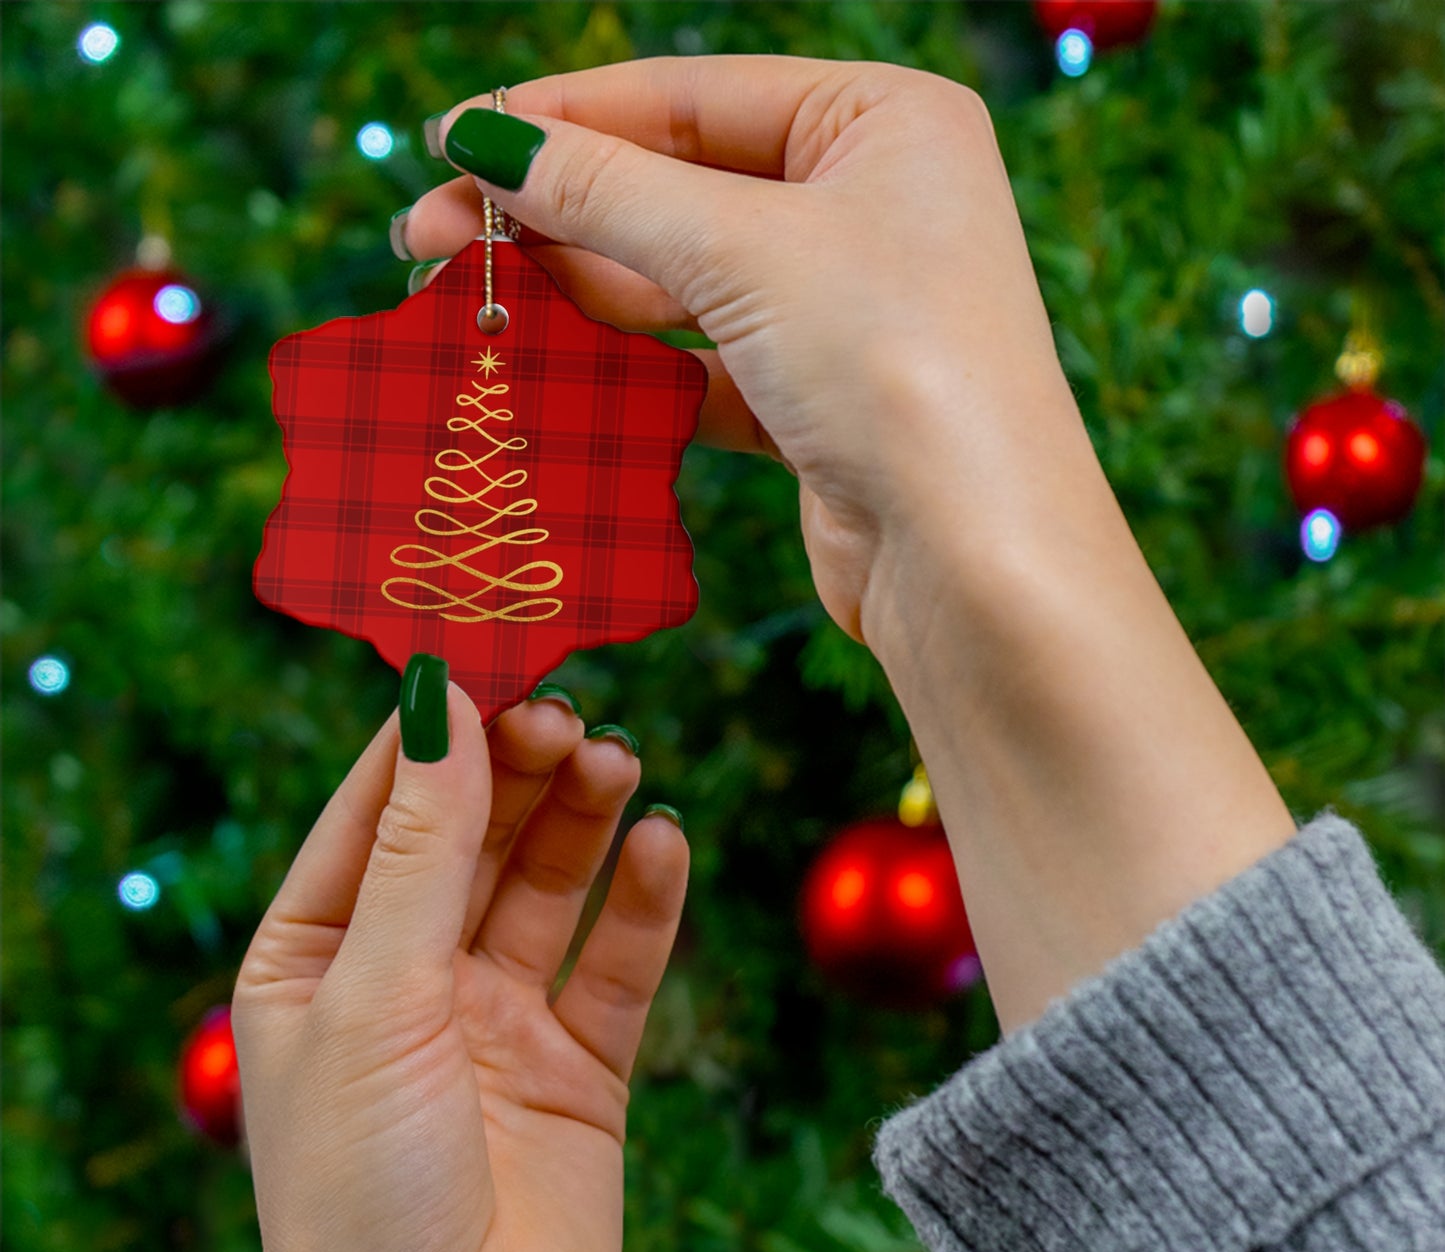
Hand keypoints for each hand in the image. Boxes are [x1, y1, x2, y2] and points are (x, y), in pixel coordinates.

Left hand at [232, 677, 686, 1251]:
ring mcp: (497, 1022)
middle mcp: (408, 979)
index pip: (377, 810)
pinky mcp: (580, 1067)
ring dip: (584, 819)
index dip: (431, 731)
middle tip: (571, 709)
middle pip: (473, 836)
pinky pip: (617, 962)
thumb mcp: (377, 999)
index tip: (488, 651)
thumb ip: (420, 851)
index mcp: (318, 958)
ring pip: (549, 885)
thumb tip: (441, 703)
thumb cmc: (364, 1198)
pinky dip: (644, 901)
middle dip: (519, 769)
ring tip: (619, 760)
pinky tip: (665, 843)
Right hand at [403, 60, 1294, 1035]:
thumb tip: (485, 139)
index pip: (689, 96)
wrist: (974, 561)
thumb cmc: (896, 366)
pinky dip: (626, 368)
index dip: (562, 118)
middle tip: (427, 239)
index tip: (450, 142)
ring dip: (575, 293)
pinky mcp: (815, 401)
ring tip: (463, 302)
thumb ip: (606, 191)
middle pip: (676, 188)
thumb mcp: (742, 251)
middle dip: (552, 213)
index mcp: (882, 122)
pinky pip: (698, 364)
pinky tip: (542, 368)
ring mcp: (843, 309)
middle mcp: (869, 204)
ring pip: (680, 282)